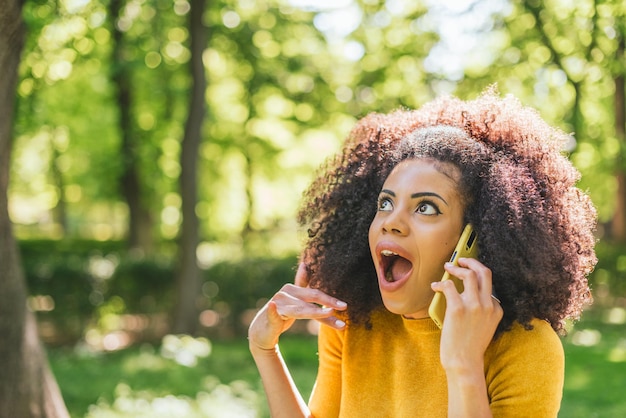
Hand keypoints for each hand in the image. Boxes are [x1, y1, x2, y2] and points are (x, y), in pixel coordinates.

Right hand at [248, 263, 347, 350]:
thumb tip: (305, 264)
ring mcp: (278, 303)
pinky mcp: (270, 315)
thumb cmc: (281, 314)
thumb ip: (301, 284)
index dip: (330, 299)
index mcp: (293, 289)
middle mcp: (286, 293)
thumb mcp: (294, 300)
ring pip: (301, 309)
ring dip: (317, 313)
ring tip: (330, 313)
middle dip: (328, 304)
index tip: (345, 305)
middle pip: (311, 298)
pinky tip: (273, 306)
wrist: (262, 330)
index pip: (315, 293)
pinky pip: (274, 313)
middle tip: (344, 308)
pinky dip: (273, 310)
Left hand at [431, 257, 502, 372]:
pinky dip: (441, 283)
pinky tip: (435, 286)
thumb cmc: (469, 346)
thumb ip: (482, 311)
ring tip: (447, 267)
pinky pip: (449, 286)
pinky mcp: (458, 309)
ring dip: (456, 268)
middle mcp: (488, 305)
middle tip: (461, 260)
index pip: (489, 285)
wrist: (464, 362)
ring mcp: (474, 306)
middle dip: (472, 262)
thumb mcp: (485, 327)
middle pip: (484, 272)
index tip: (467, 274)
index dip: (477, 276)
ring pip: (468, 275)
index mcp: (497, 309)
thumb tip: (466, 293)